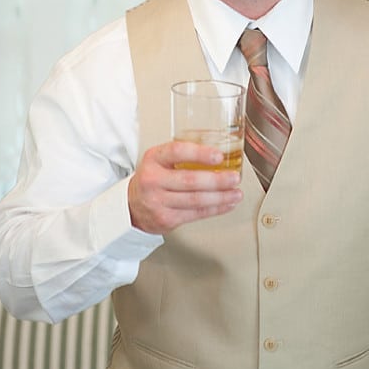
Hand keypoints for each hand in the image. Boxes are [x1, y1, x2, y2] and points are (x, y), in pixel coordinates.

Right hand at [128, 140, 242, 233]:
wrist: (132, 205)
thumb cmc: (152, 179)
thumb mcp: (159, 159)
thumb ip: (182, 154)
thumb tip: (219, 149)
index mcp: (153, 159)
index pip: (177, 152)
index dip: (200, 154)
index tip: (218, 155)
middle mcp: (153, 180)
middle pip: (190, 180)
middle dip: (217, 180)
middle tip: (234, 177)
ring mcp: (158, 202)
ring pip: (196, 200)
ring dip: (221, 197)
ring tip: (236, 192)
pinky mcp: (166, 219)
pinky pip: (196, 214)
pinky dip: (215, 209)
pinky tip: (226, 204)